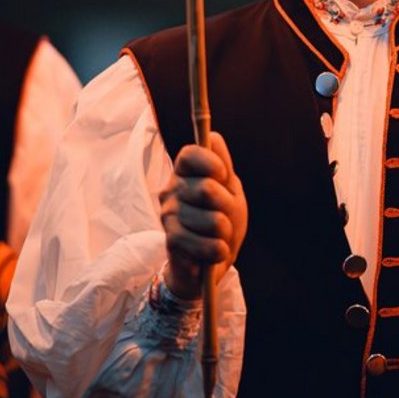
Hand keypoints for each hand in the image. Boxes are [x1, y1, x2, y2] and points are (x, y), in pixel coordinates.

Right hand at [159, 132, 247, 301]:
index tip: (223, 176)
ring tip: (219, 236)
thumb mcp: (230, 191)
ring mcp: (168, 215)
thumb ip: (223, 165)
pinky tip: (215, 251)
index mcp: (185, 172)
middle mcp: (171, 189)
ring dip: (225, 232)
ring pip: (211, 220)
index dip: (211, 162)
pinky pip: (204, 243)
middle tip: (225, 216)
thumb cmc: (223, 220)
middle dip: (228, 206)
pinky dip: (218, 250)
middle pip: (207, 189)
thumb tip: (214, 137)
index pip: (190, 153)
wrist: (212, 260)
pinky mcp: (171, 240)